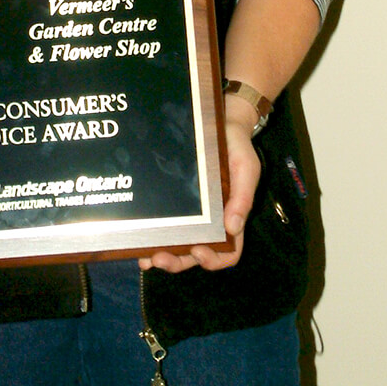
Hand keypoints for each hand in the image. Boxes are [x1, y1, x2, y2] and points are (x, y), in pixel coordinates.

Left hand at [139, 116, 260, 273]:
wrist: (220, 123)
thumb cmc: (237, 148)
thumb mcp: (246, 169)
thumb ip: (242, 198)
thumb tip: (233, 228)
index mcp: (231, 218)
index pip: (228, 252)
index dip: (214, 259)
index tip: (198, 251)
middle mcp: (211, 221)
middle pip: (196, 255)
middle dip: (179, 262)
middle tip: (160, 260)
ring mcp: (192, 214)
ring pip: (179, 245)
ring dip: (163, 255)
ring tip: (146, 258)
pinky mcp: (176, 202)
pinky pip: (167, 224)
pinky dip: (154, 236)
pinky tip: (140, 239)